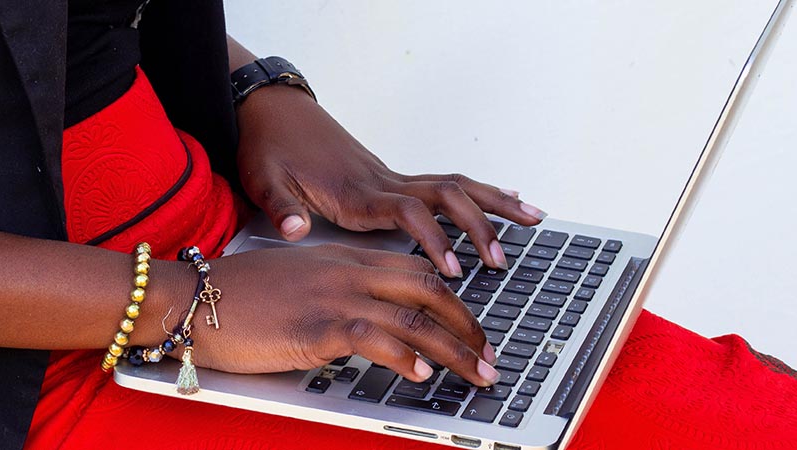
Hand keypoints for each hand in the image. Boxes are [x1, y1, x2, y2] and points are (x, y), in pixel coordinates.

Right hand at [173, 244, 499, 386]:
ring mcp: (333, 296)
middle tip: (490, 355)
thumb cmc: (233, 296)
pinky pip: (375, 338)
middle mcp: (346, 271)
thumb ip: (331, 293)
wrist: (190, 298)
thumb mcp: (294, 283)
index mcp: (342, 259)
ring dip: (455, 349)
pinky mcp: (315, 325)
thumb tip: (360, 324)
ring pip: (414, 318)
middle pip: (428, 289)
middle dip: (468, 324)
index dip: (452, 299)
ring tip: (478, 374)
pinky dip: (405, 358)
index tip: (471, 327)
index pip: (414, 271)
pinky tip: (421, 375)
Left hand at [235, 85, 546, 276]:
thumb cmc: (267, 146)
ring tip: (533, 218)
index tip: (452, 268)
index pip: (408, 211)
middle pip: (445, 196)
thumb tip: (294, 230)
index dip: (433, 239)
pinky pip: (444, 184)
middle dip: (479, 226)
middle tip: (502, 259)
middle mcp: (381, 181)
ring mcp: (389, 176)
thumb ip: (282, 208)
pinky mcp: (389, 176)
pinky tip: (504, 199)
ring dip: (494, 202)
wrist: (270, 110)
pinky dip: (478, 192)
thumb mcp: (263, 179)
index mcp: (355, 191)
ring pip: (453, 186)